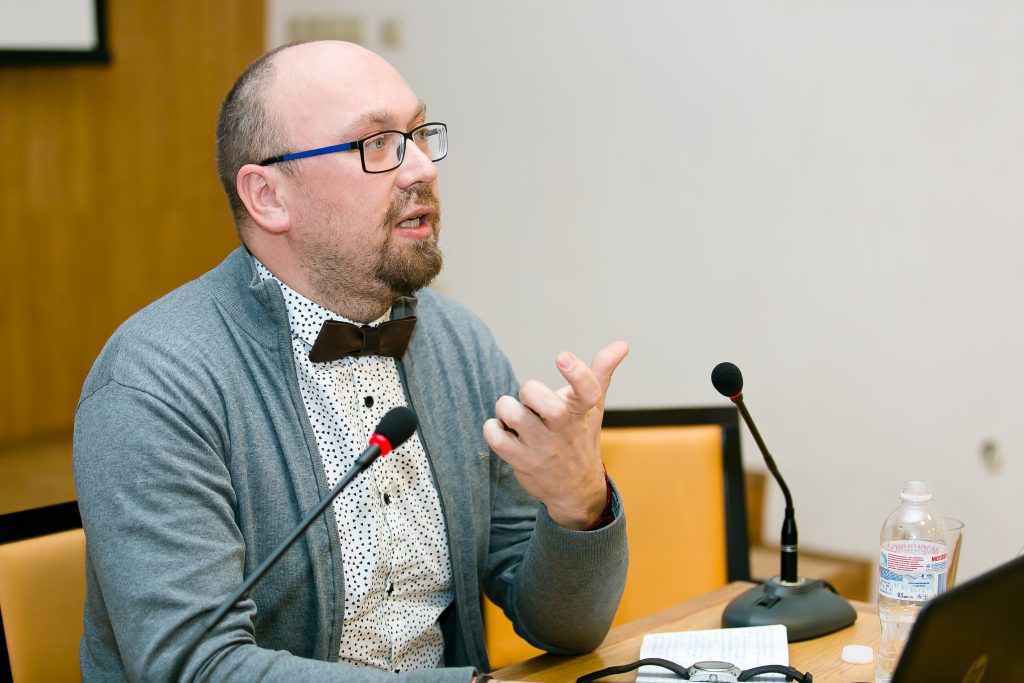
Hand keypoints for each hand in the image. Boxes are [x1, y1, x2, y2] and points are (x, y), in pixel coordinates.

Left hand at [483, 341, 628, 528]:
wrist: (575, 489)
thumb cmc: (580, 437)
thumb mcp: (594, 406)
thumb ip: (602, 372)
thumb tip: (622, 344)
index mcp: (582, 412)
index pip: (588, 392)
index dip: (577, 374)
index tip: (562, 357)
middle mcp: (564, 431)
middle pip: (552, 407)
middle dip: (531, 391)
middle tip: (528, 394)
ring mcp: (543, 449)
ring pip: (517, 419)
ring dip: (506, 407)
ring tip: (510, 410)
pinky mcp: (522, 462)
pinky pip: (498, 440)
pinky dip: (492, 427)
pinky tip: (501, 428)